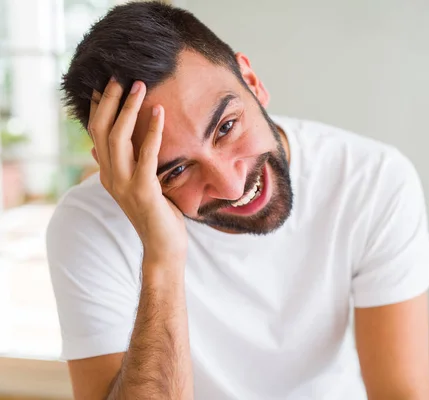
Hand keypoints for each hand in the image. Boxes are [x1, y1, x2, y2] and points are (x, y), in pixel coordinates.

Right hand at [88, 78, 186, 265]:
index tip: (103, 84)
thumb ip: (123, 166)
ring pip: (118, 138)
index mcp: (108, 173)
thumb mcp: (137, 185)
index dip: (98, 108)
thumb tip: (99, 149)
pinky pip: (146, 155)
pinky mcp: (143, 190)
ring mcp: (124, 184)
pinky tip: (159, 113)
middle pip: (102, 130)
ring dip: (128, 109)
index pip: (97, 133)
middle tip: (119, 76)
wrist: (163, 246)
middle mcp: (111, 176)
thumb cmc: (157, 214)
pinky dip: (153, 132)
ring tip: (138, 85)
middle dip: (109, 101)